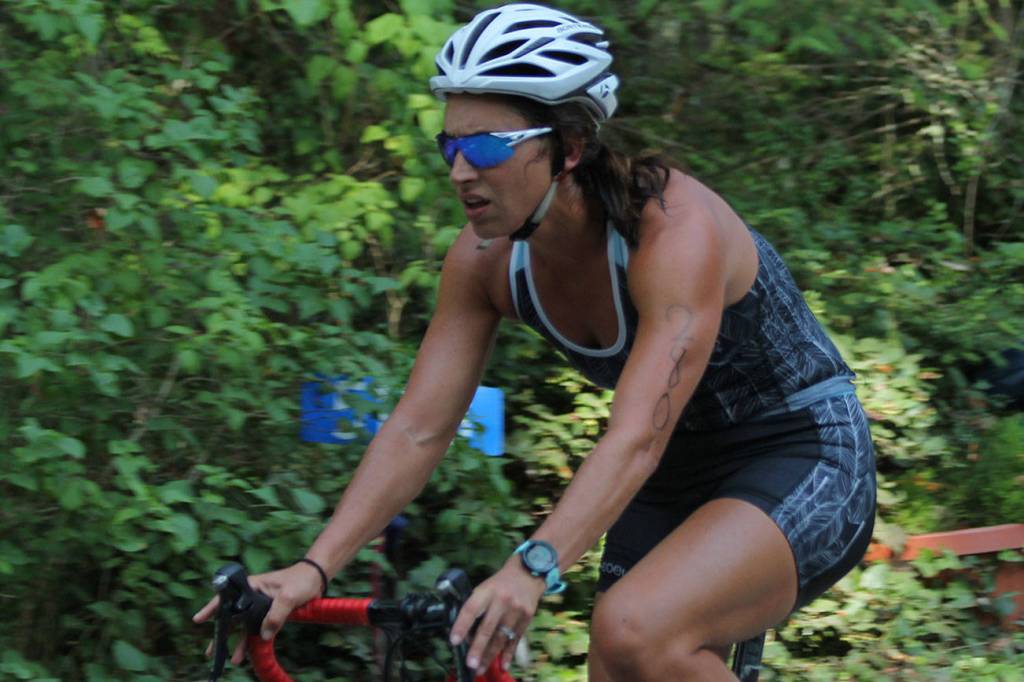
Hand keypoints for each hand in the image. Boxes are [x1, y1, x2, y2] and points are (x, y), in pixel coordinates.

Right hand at [192, 561, 325, 664]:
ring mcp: (260, 607)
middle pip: (232, 617)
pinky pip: (257, 630)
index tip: (198, 620)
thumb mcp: (288, 596)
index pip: (226, 597)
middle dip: (221, 635)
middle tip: (210, 653)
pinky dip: (253, 641)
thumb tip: (263, 635)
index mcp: (251, 586)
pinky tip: (249, 654)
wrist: (316, 580)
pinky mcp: (270, 615)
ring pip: (244, 627)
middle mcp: (252, 596)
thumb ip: (275, 615)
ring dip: (239, 643)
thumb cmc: (300, 580)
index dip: (211, 609)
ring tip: (233, 660)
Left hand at [449, 558, 546, 672]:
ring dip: (490, 655)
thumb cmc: (500, 583)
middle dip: (478, 647)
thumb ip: (477, 606)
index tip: (454, 641)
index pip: (471, 609)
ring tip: (480, 669)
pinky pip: (515, 639)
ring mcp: (516, 610)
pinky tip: (503, 665)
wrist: (528, 573)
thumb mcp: (485, 587)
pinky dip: (508, 654)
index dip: (461, 625)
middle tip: (470, 664)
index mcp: (487, 591)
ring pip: (501, 637)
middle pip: (487, 627)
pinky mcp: (527, 618)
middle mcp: (502, 600)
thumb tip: (466, 634)